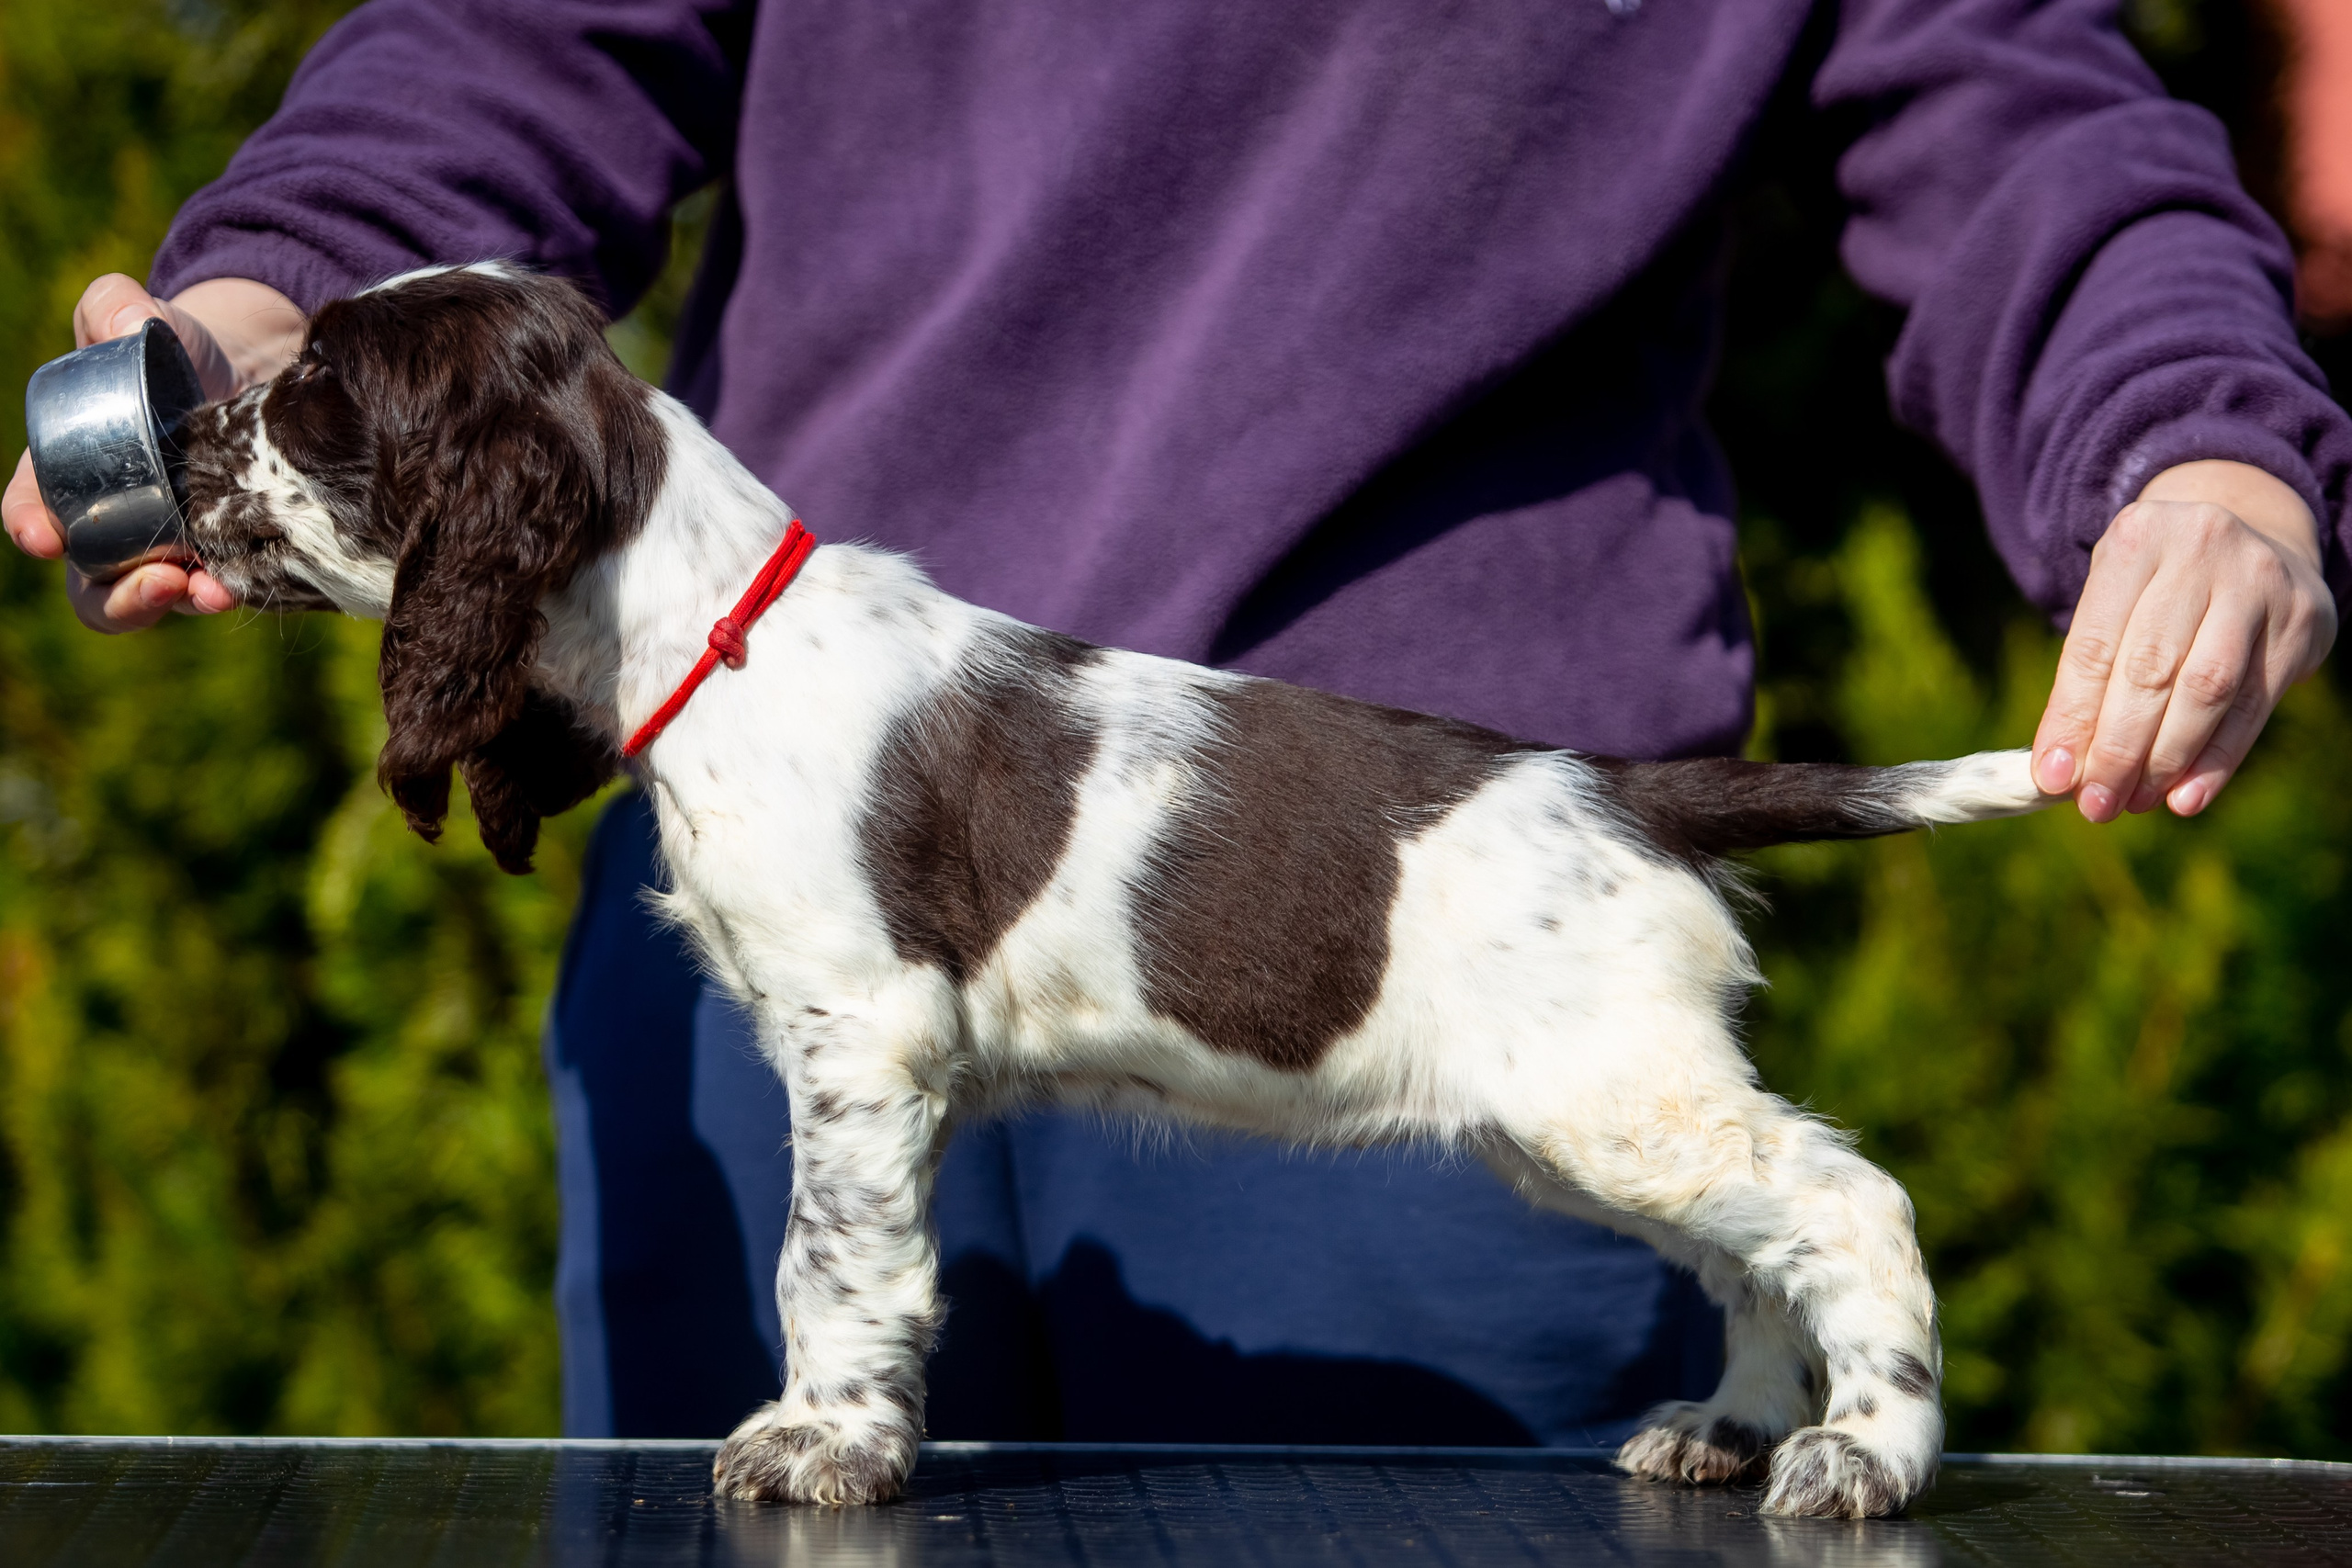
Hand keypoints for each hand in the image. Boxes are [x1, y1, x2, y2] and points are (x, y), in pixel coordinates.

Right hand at [4, 274, 305, 631]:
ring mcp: (163, 546)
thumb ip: (113, 307)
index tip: (42, 536)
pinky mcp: (216, 557)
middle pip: (92, 583)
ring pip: (151, 600)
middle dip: (117, 596)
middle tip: (157, 580)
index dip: (29, 524)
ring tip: (209, 592)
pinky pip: (209, 591)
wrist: (238, 372)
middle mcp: (109, 522)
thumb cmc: (168, 348)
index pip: (33, 508)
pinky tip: (240, 588)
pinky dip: (221, 595)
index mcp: (65, 471)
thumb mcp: (136, 318)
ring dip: (175, 604)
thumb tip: (127, 319)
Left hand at [2032, 460, 2336, 820]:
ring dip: (2166, 759)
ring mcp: (2259, 584)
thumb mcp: (2115, 598)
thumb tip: (2061, 767)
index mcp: (2138, 540)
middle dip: (2118, 749)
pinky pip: (2254, 705)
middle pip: (2150, 670)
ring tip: (2134, 802)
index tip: (2051, 777)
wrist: (2256, 534)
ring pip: (2207, 689)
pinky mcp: (2301, 622)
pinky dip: (2217, 759)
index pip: (2095, 646)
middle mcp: (2202, 551)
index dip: (2072, 718)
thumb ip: (2088, 673)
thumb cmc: (2160, 583)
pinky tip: (2186, 798)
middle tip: (2096, 804)